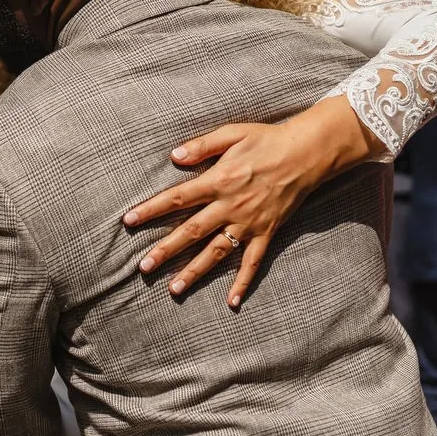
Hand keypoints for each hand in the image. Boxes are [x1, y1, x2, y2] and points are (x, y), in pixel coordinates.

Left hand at [122, 97, 378, 307]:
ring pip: (216, 253)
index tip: (129, 221)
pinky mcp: (267, 233)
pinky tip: (232, 302)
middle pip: (192, 232)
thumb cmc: (267, 140)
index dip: (152, 210)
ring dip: (194, 272)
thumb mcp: (232, 133)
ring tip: (173, 289)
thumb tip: (173, 157)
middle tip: (143, 268)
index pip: (178, 198)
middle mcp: (231, 206)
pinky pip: (253, 262)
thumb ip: (202, 146)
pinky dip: (243, 282)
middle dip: (165, 250)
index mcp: (219, 181)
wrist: (307, 153)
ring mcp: (249, 223)